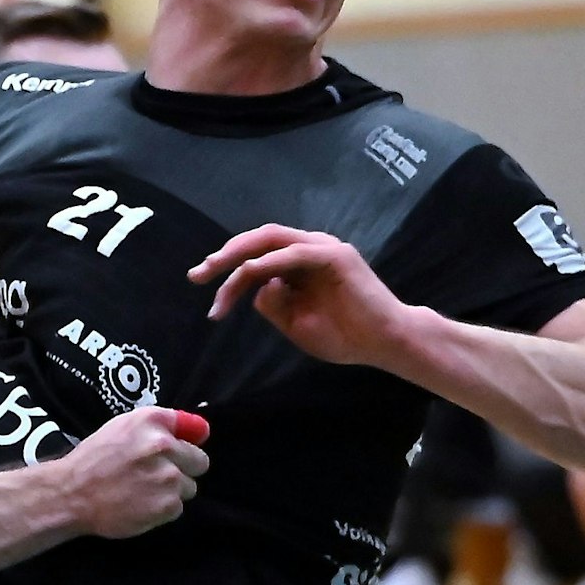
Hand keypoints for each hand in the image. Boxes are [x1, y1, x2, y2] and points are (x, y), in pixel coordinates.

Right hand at [58, 407, 210, 537]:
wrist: (72, 494)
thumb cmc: (94, 460)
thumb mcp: (121, 428)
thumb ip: (160, 426)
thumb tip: (202, 431)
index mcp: (150, 421)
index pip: (194, 428)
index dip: (186, 441)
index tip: (175, 450)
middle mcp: (163, 445)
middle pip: (200, 461)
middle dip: (182, 468)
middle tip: (155, 474)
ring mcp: (168, 477)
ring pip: (189, 486)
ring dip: (171, 491)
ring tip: (143, 491)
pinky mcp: (167, 504)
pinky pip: (178, 507)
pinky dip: (162, 509)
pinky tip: (140, 504)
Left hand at [189, 224, 416, 367]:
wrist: (385, 345)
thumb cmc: (344, 337)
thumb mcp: (295, 323)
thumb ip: (274, 304)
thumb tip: (256, 288)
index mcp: (299, 264)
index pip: (255, 258)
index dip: (228, 274)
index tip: (209, 300)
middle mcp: (309, 249)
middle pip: (258, 240)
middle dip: (224, 254)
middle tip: (198, 273)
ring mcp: (323, 249)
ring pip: (271, 240)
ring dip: (239, 253)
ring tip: (214, 269)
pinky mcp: (336, 256)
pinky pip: (294, 253)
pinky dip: (269, 262)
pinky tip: (250, 274)